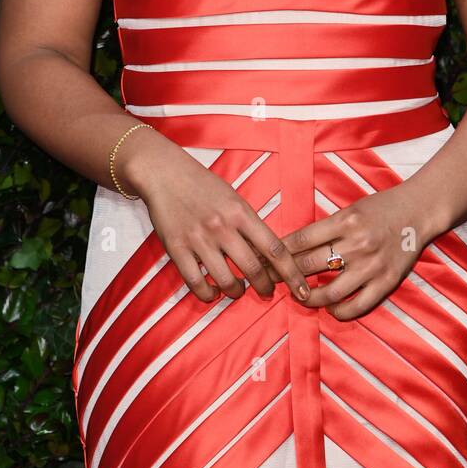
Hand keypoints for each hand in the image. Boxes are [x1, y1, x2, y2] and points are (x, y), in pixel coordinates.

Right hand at [120, 128, 310, 307]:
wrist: (164, 173)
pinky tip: (213, 291)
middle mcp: (222, 226)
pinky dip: (208, 294)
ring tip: (238, 290)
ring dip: (236, 292)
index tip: (301, 290)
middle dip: (265, 288)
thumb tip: (268, 255)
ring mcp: (199, 239)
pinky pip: (197, 283)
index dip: (291, 273)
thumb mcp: (233, 198)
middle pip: (254, 269)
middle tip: (267, 292)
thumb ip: (249, 224)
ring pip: (227, 281)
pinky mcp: (177, 249)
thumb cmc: (202, 185)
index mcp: (240, 212)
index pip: (274, 249)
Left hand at [260, 186, 432, 320]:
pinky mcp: (386, 282)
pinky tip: (332, 308)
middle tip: (271, 281)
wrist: (419, 211)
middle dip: (285, 276)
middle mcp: (356, 243)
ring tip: (301, 297)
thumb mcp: (350, 209)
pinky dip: (340, 311)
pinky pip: (357, 305)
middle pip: (309, 265)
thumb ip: (326, 227)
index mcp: (344, 221)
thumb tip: (294, 246)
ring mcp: (372, 265)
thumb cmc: (381, 207)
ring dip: (309, 298)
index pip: (301, 240)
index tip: (264, 260)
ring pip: (330, 291)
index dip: (278, 252)